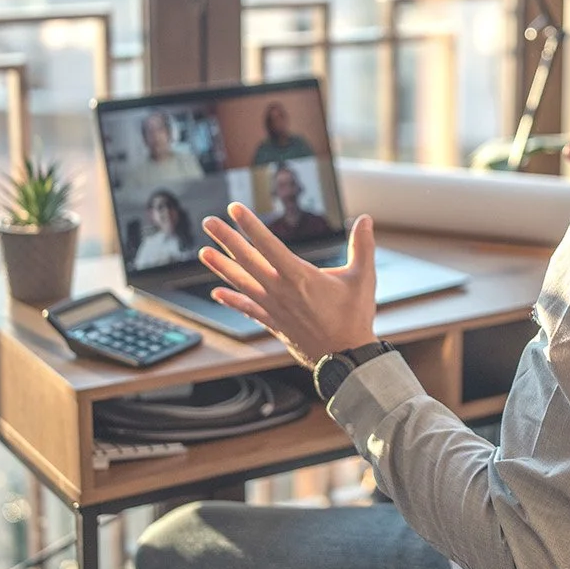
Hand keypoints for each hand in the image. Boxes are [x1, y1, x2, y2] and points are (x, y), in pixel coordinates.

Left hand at [199, 203, 378, 367]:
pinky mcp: (273, 323)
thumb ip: (362, 246)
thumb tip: (365, 219)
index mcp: (300, 276)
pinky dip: (232, 300)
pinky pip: (247, 309)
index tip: (235, 210)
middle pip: (247, 260)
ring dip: (221, 266)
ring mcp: (273, 308)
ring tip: (204, 252)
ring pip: (241, 283)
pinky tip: (217, 293)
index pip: (268, 244)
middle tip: (209, 222)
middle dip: (227, 238)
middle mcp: (280, 291)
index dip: (250, 225)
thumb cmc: (354, 318)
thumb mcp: (363, 278)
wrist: (345, 358)